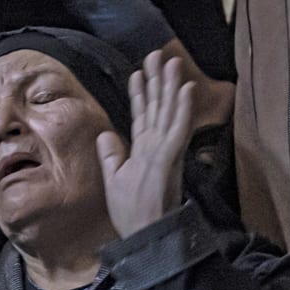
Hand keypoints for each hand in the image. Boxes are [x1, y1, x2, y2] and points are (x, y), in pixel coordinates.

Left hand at [96, 48, 200, 237]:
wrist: (145, 235)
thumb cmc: (133, 212)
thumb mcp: (114, 179)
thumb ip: (111, 155)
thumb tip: (104, 133)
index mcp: (142, 151)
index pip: (141, 115)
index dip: (139, 93)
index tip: (136, 72)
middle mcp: (156, 146)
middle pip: (156, 107)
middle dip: (157, 81)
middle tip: (157, 54)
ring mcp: (165, 151)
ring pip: (169, 111)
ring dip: (171, 86)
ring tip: (172, 61)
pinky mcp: (171, 159)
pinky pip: (177, 129)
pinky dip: (182, 109)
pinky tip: (185, 89)